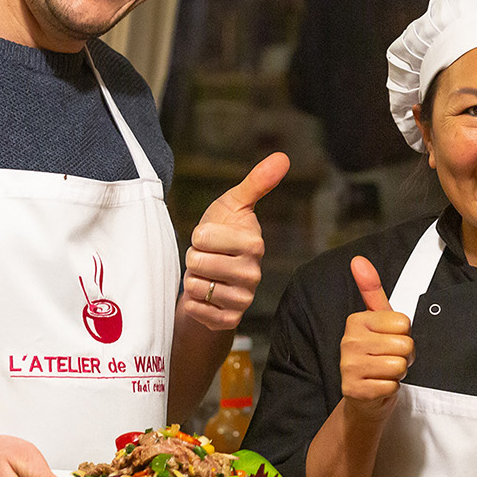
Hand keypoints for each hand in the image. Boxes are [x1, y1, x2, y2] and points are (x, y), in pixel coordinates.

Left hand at [181, 152, 288, 330]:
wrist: (214, 275)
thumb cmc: (222, 234)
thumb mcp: (234, 204)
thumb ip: (257, 182)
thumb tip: (283, 157)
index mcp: (254, 244)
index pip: (203, 236)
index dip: (198, 235)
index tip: (208, 237)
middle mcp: (253, 274)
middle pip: (197, 262)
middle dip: (193, 258)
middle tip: (206, 257)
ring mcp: (242, 299)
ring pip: (195, 286)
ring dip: (192, 280)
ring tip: (206, 275)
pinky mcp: (229, 319)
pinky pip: (197, 309)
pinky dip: (193, 302)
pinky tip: (205, 295)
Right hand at [338, 255, 413, 424]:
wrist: (365, 396)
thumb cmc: (377, 354)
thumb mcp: (378, 319)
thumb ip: (372, 289)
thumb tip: (358, 260)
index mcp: (356, 321)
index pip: (404, 323)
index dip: (405, 335)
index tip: (391, 340)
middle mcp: (348, 341)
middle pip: (404, 345)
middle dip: (404, 356)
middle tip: (390, 358)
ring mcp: (349, 366)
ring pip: (398, 365)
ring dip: (398, 372)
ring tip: (384, 372)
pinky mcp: (354, 389)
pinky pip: (391, 385)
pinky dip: (390, 388)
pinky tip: (378, 385)